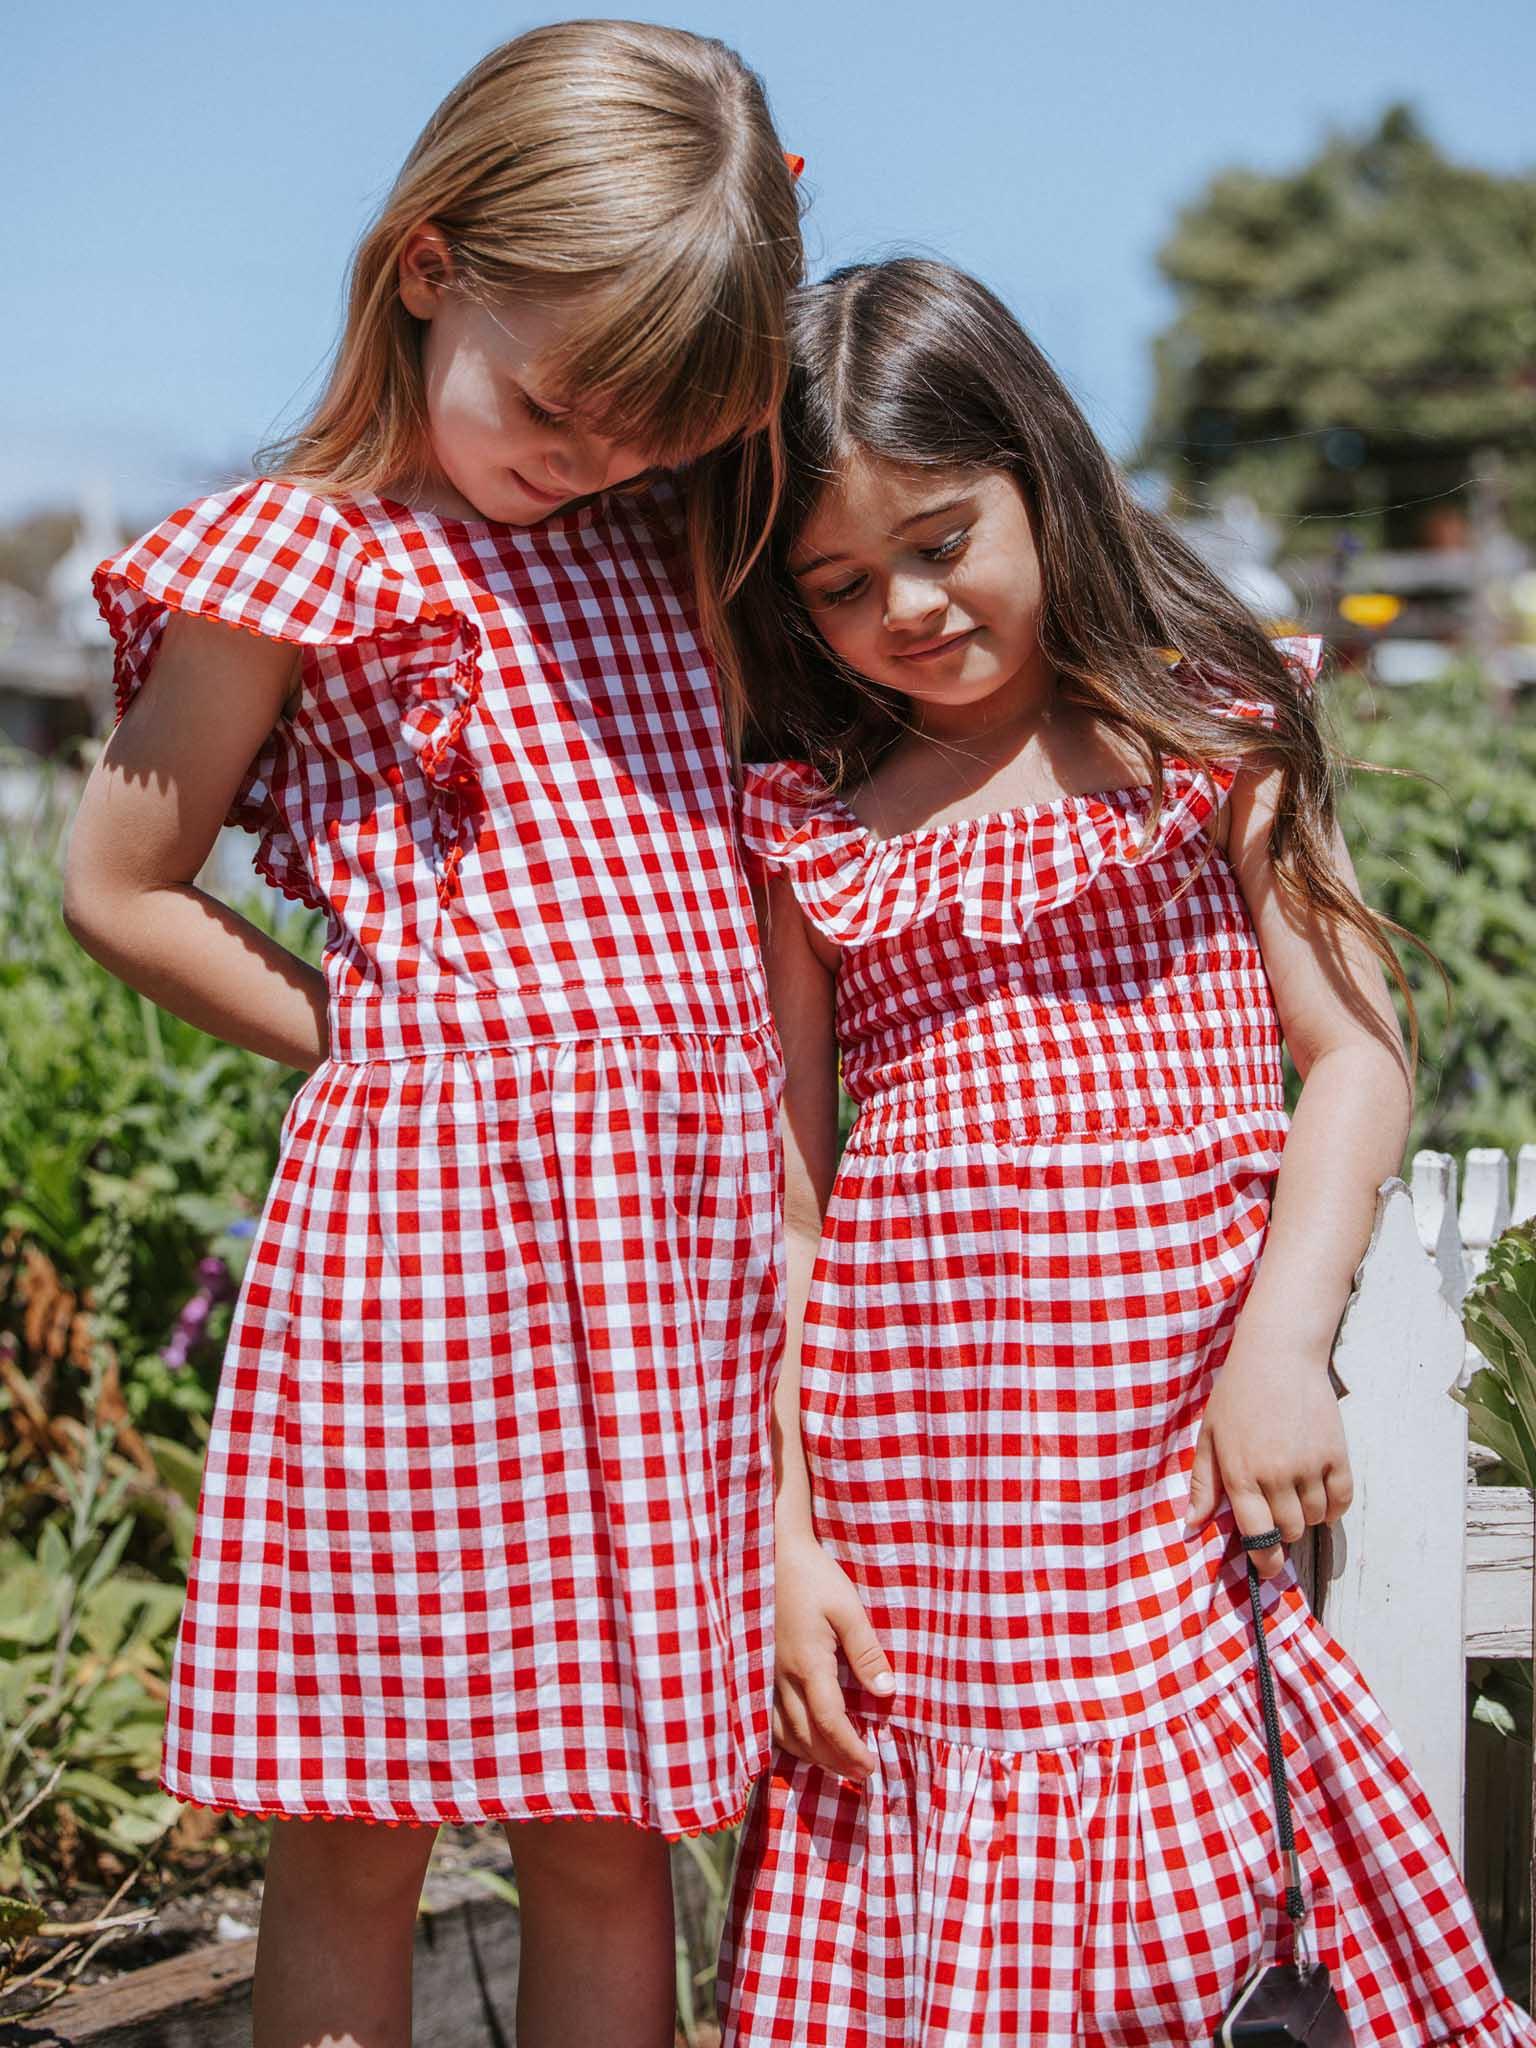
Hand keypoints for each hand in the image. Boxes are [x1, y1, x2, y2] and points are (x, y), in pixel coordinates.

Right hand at [772, 1528, 895, 1777]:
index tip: (871, 1766)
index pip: (830, 1723)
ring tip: (836, 1763)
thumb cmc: (813, 1576)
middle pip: (806, 1737)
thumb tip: (886, 1691)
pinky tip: (801, 1740)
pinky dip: (787, 1739)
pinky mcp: (758, 1669)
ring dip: (810, 1755)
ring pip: (783, 1733)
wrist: (771, 1553)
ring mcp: (765, 1675)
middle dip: (834, 1761)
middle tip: (860, 1774)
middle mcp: (782, 1678)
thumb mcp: (848, 1608)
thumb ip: (866, 1651)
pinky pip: (767, 1718)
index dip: (850, 1750)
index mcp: (808, 1664)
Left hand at [1183, 1331, 1353, 1580]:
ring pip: (1315, 1519)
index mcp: (1241, 1473)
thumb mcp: (1210, 1436)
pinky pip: (1342, 1501)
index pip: (1258, 1535)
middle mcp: (1277, 1474)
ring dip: (1306, 1517)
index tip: (1266, 1567)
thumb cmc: (1237, 1394)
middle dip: (1282, 1532)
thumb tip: (1191, 1525)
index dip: (1264, 1561)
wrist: (1278, 1355)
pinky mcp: (1337, 1454)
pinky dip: (1333, 1507)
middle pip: (1290, 1531)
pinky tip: (1319, 1494)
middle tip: (1275, 1514)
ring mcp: (1310, 1465)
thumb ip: (1203, 1483)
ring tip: (1293, 1496)